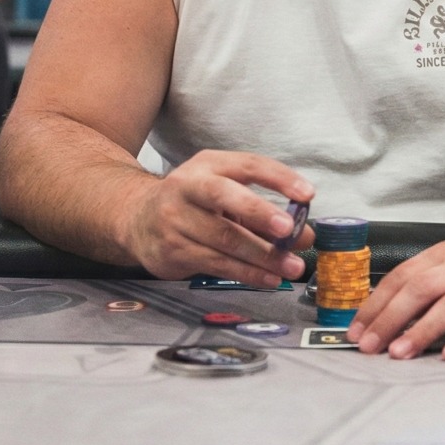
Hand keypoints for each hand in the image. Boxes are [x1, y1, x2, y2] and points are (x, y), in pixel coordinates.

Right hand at [120, 150, 311, 285]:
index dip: (279, 178)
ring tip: (292, 267)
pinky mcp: (172, 249)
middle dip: (261, 213)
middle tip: (289, 230)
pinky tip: (269, 279)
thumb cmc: (195, 204)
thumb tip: (306, 235)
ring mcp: (176, 218)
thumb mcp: (226, 196)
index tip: (307, 194)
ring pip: (224, 238)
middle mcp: (188, 186)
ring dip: (262, 256)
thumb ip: (266, 214)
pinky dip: (247, 273)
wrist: (137, 218)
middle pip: (226, 197)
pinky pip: (216, 263)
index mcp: (209, 164)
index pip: (248, 165)